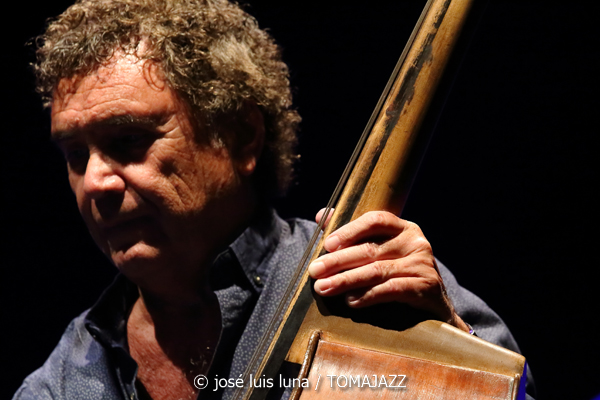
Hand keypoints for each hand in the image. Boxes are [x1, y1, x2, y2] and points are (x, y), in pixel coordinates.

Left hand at [308, 209, 469, 331]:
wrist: (435, 311)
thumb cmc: (399, 277)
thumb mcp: (379, 253)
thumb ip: (352, 235)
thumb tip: (321, 216)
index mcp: (403, 228)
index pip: (375, 220)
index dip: (350, 230)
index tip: (327, 244)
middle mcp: (415, 242)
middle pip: (370, 248)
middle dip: (338, 261)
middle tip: (315, 271)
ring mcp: (423, 264)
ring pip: (377, 270)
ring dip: (346, 280)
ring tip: (324, 288)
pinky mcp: (427, 287)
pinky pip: (392, 289)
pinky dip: (368, 295)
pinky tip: (350, 301)